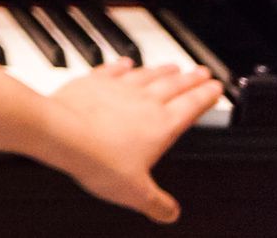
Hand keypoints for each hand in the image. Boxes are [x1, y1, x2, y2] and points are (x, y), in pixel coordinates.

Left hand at [43, 57, 222, 223]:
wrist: (60, 132)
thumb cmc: (98, 159)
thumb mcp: (135, 192)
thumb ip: (156, 203)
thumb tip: (169, 213)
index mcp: (161, 126)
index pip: (191, 107)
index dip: (206, 97)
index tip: (216, 88)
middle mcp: (143, 102)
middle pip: (173, 86)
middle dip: (190, 79)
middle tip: (203, 72)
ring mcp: (117, 88)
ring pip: (146, 75)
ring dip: (162, 70)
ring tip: (173, 66)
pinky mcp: (92, 82)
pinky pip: (112, 70)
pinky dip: (123, 65)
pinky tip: (126, 63)